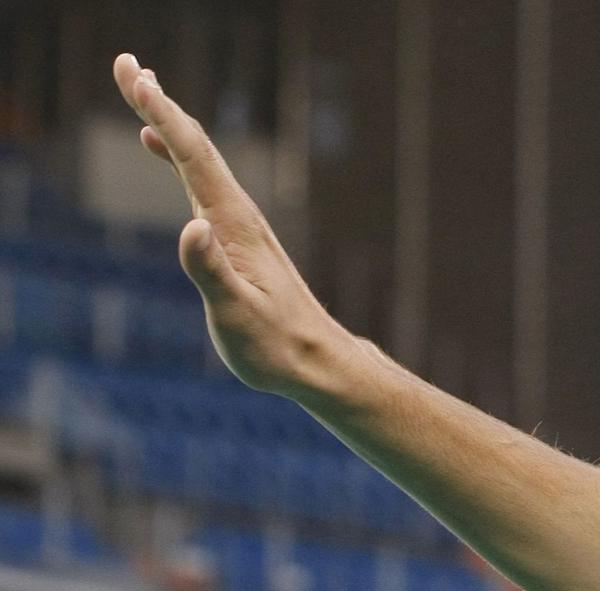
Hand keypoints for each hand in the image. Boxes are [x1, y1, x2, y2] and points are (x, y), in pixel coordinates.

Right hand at [111, 53, 350, 398]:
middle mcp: (239, 215)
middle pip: (197, 147)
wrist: (317, 362)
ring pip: (201, 160)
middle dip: (161, 105)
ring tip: (143, 89)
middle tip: (128, 64)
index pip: (193, 157)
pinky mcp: (239, 240)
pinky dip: (179, 157)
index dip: (162, 115)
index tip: (135, 77)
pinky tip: (161, 149)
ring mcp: (240, 226)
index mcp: (233, 225)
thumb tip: (191, 226)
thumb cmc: (275, 346)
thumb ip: (211, 271)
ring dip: (169, 122)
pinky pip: (202, 183)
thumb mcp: (236, 314)